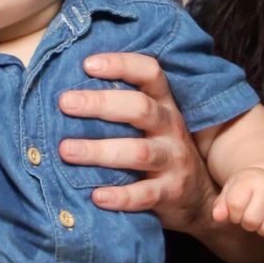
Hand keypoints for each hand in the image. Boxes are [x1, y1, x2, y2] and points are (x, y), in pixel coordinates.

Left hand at [57, 52, 218, 234]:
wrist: (199, 199)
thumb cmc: (159, 150)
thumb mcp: (150, 123)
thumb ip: (121, 106)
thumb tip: (68, 91)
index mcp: (163, 104)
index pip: (149, 73)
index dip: (121, 63)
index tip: (87, 64)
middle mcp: (170, 127)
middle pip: (140, 108)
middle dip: (100, 103)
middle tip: (64, 103)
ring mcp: (173, 161)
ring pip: (139, 152)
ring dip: (100, 151)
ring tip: (66, 150)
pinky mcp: (171, 193)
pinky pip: (145, 195)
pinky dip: (120, 196)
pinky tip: (95, 196)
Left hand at [212, 167, 263, 243]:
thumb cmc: (245, 188)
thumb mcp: (229, 191)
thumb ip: (220, 205)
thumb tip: (218, 217)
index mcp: (250, 179)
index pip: (235, 206)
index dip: (232, 214)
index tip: (236, 210)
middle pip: (252, 220)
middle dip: (246, 223)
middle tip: (249, 215)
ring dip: (262, 230)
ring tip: (261, 220)